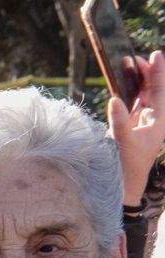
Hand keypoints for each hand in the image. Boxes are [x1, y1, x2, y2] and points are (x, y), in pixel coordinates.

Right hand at [109, 50, 164, 205]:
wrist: (125, 185)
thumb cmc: (128, 166)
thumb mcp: (124, 142)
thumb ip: (120, 120)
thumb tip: (114, 98)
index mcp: (159, 120)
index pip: (160, 89)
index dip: (158, 71)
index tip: (155, 54)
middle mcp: (153, 118)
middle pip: (153, 88)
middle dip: (146, 72)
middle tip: (134, 59)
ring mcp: (143, 122)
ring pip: (143, 94)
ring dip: (137, 80)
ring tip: (129, 65)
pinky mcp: (131, 127)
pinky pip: (133, 104)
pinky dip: (129, 92)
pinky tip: (123, 84)